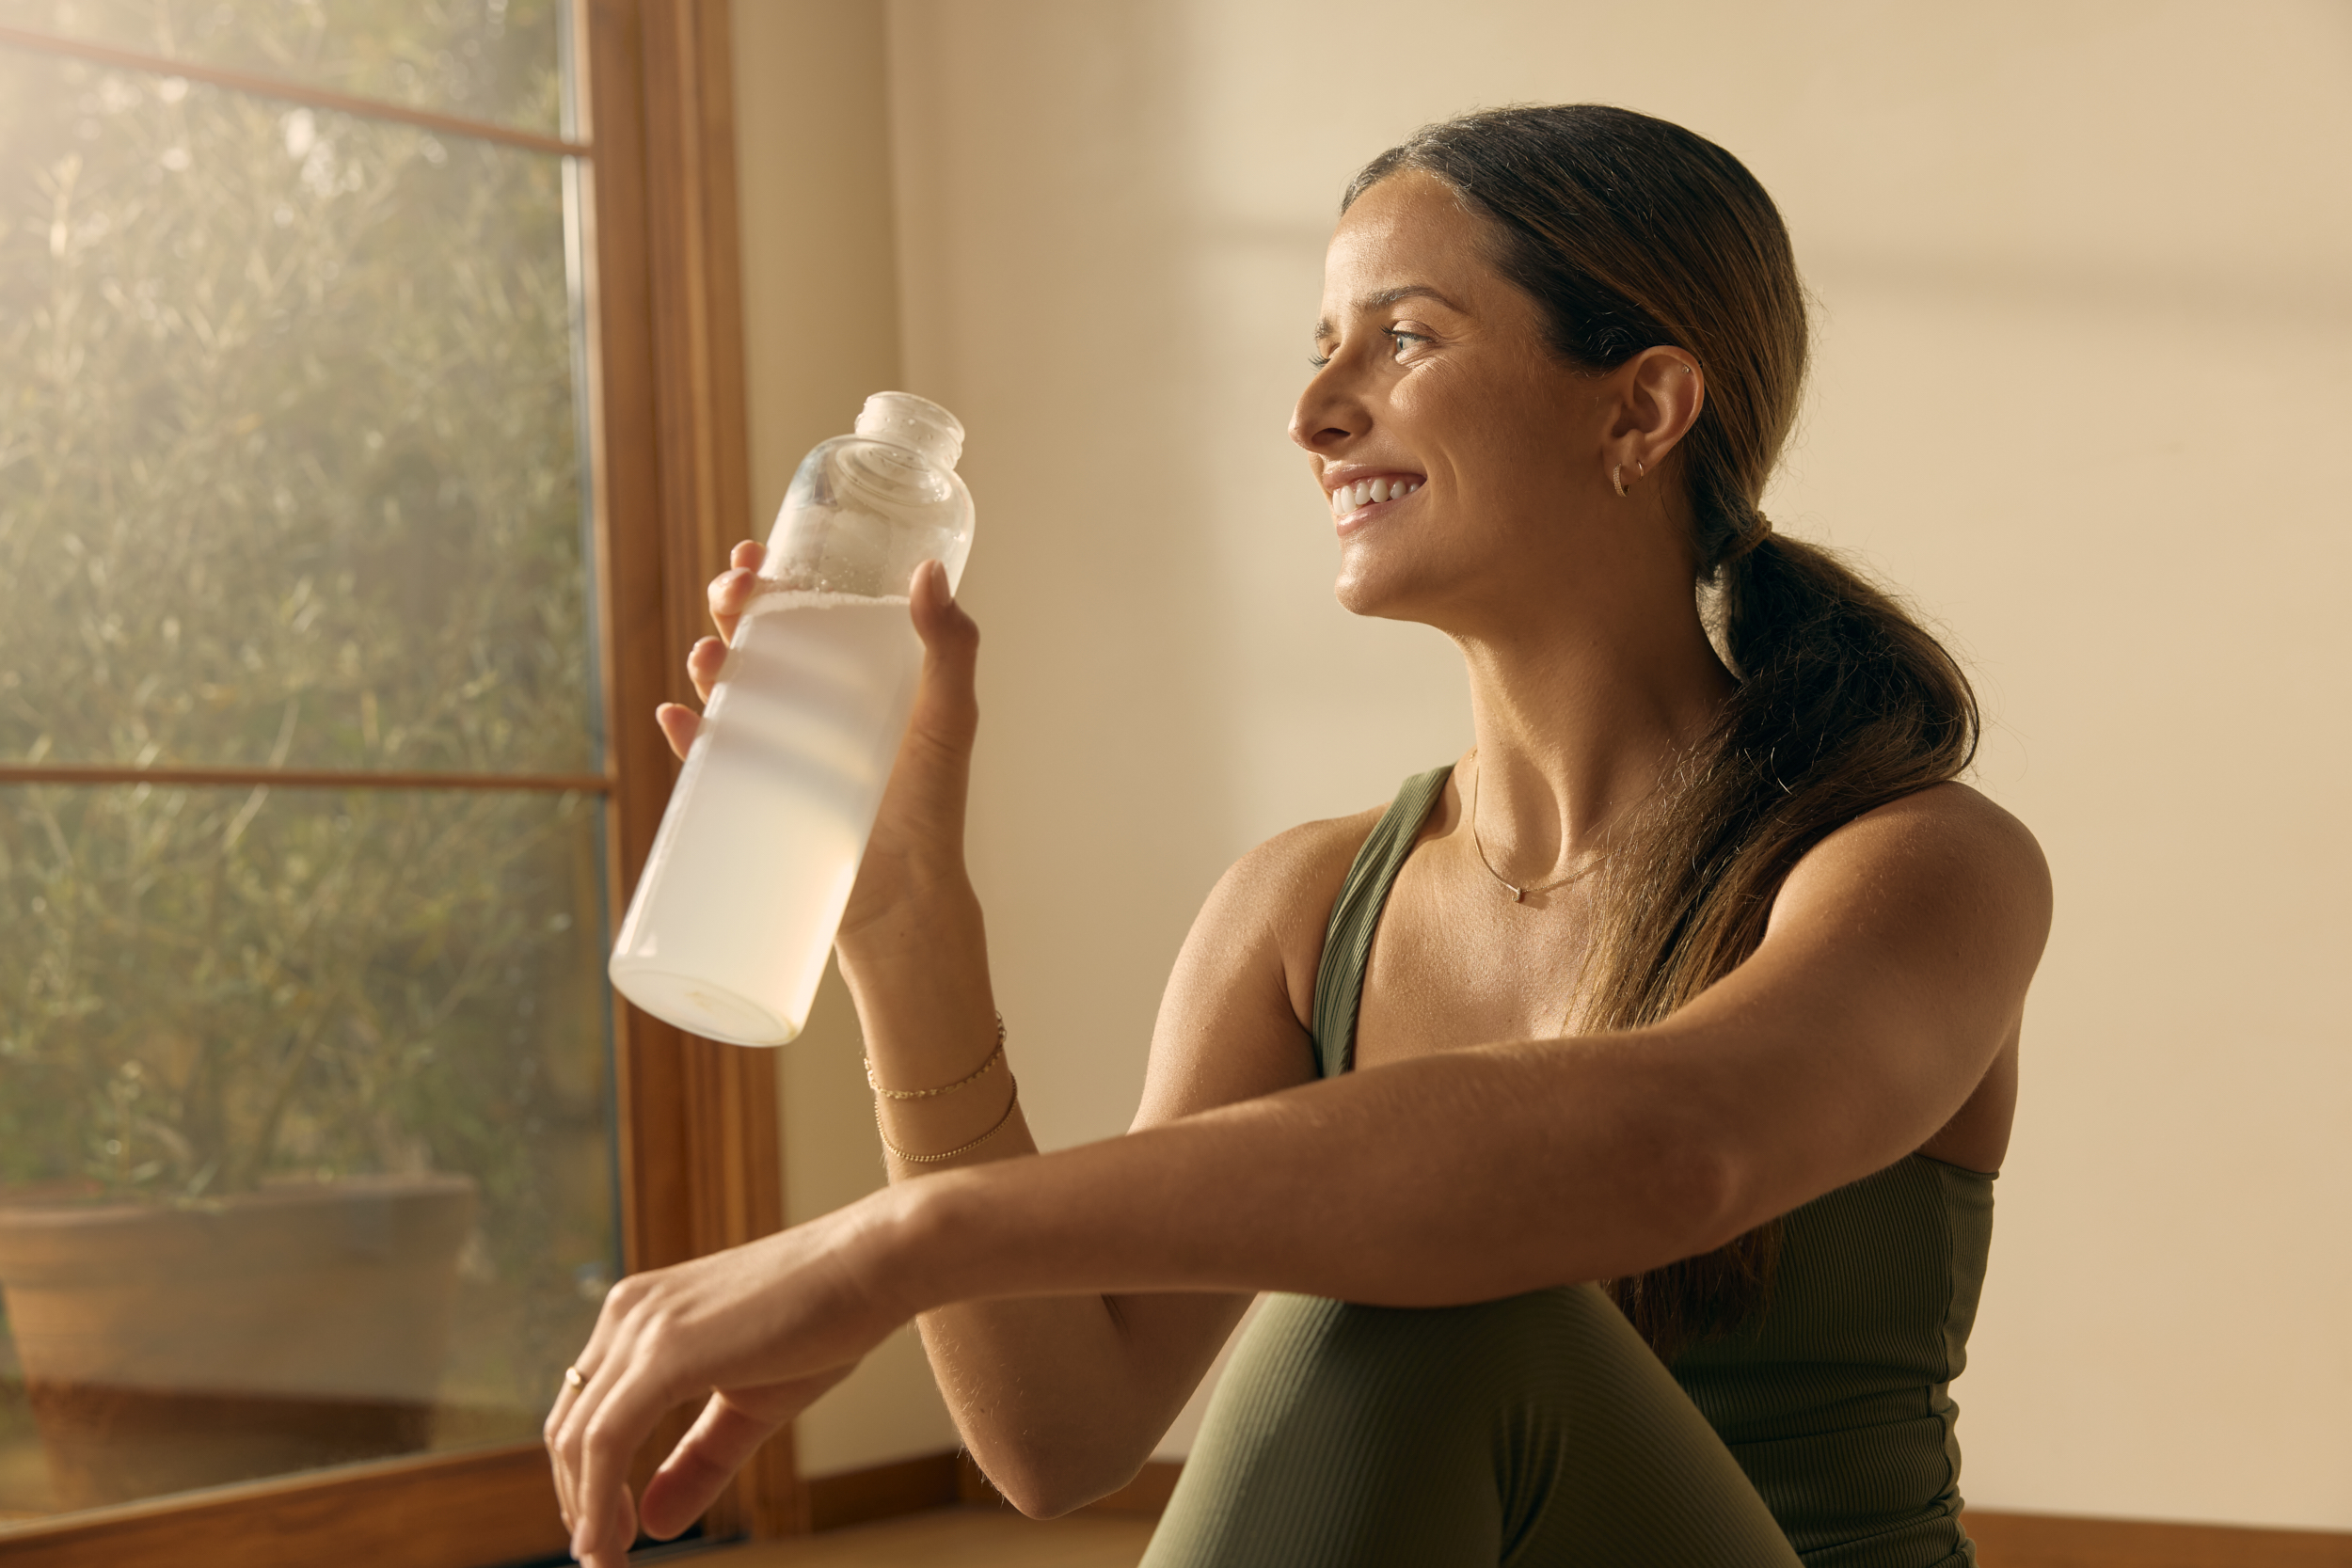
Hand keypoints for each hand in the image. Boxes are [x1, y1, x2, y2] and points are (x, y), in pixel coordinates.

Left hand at [543, 1199, 907, 1564]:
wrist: (873, 1265)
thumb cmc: (824, 1325)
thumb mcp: (750, 1407)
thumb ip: (698, 1461)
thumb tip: (652, 1524)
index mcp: (641, 1315)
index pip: (586, 1408)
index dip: (586, 1479)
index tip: (610, 1534)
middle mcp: (626, 1313)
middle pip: (569, 1427)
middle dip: (580, 1503)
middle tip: (605, 1560)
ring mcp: (641, 1327)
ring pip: (579, 1440)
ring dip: (587, 1513)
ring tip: (610, 1562)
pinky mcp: (665, 1351)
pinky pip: (608, 1440)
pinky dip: (600, 1500)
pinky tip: (611, 1542)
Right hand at [655, 543, 981, 934]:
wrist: (903, 900)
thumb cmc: (933, 808)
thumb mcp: (947, 720)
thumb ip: (950, 649)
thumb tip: (929, 570)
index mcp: (857, 680)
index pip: (811, 613)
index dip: (779, 580)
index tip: (758, 552)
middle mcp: (814, 710)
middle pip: (762, 642)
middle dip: (736, 608)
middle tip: (732, 593)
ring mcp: (781, 753)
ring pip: (730, 692)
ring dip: (709, 664)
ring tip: (710, 656)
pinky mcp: (755, 799)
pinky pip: (708, 759)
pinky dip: (686, 734)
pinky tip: (676, 717)